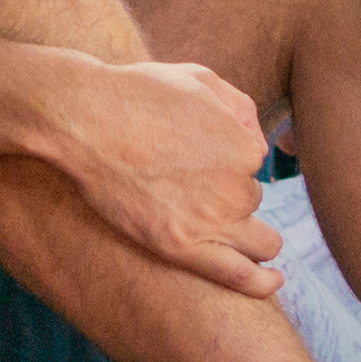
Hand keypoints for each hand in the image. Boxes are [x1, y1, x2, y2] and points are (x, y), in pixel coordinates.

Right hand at [50, 58, 284, 297]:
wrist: (86, 120)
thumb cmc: (138, 94)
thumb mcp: (200, 78)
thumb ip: (240, 108)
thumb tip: (258, 140)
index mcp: (246, 148)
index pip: (253, 165)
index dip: (227, 160)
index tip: (197, 156)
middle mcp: (236, 188)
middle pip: (251, 202)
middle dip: (230, 195)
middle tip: (191, 186)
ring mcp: (210, 221)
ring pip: (258, 241)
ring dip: (248, 235)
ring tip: (224, 230)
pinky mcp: (180, 247)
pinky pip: (239, 276)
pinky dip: (263, 283)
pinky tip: (274, 281)